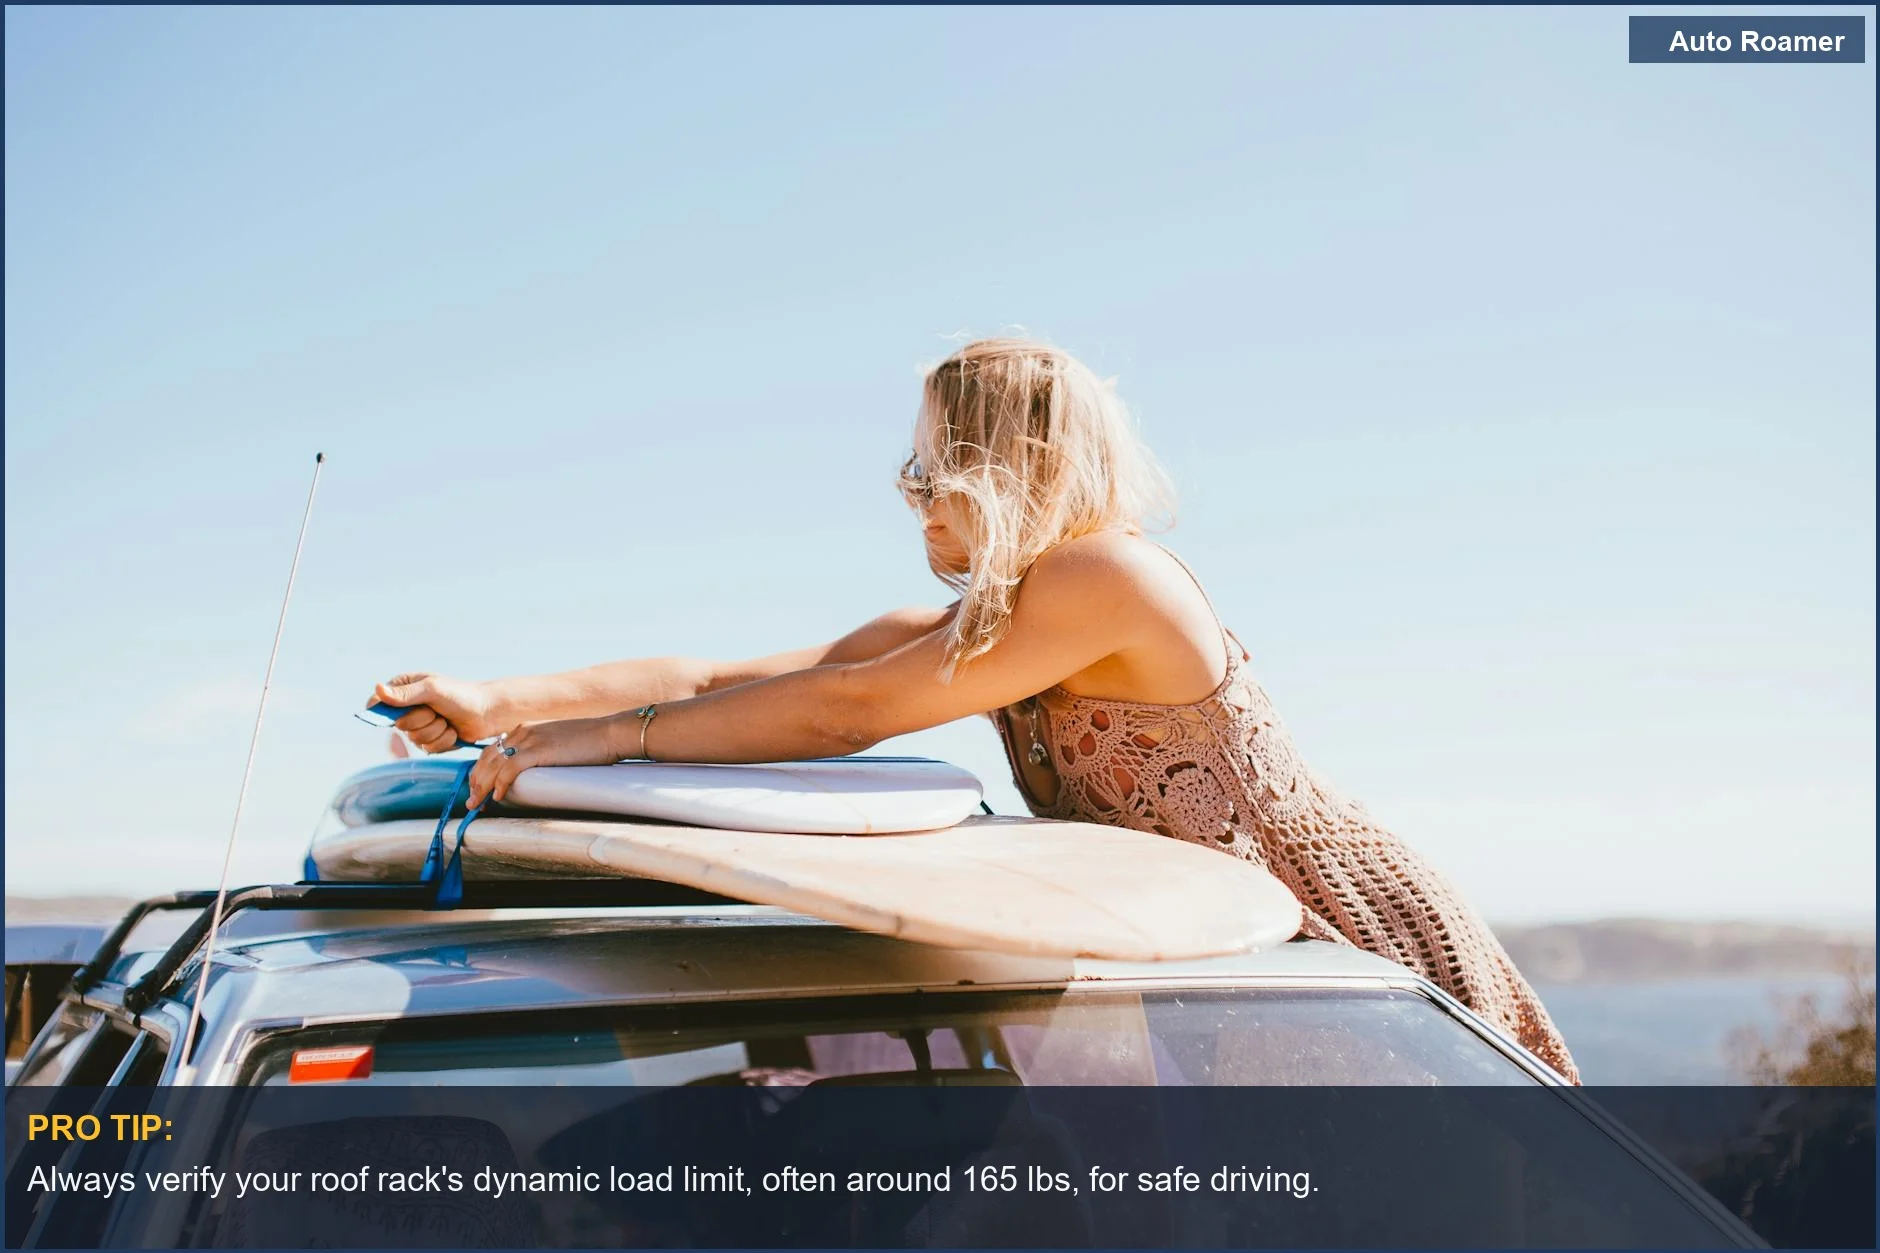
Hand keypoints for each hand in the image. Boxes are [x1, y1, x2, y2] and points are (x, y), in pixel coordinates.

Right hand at [368, 672, 504, 753]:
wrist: (488, 712)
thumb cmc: (462, 694)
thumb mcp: (433, 689)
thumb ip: (406, 694)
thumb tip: (377, 689)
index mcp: (404, 688)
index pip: (377, 704)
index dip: (383, 712)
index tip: (401, 711)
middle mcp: (407, 708)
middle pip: (399, 725)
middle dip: (423, 720)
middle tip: (437, 711)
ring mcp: (418, 726)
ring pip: (415, 739)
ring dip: (436, 731)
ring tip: (448, 720)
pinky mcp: (430, 741)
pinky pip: (428, 749)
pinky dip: (444, 741)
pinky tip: (453, 731)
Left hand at [466, 716, 625, 808]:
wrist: (610, 733)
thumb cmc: (592, 742)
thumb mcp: (559, 743)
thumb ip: (542, 752)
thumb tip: (534, 773)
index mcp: (526, 729)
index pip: (493, 750)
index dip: (482, 770)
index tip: (478, 788)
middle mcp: (523, 731)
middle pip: (488, 758)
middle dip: (476, 781)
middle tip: (471, 801)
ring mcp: (530, 739)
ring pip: (494, 764)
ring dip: (482, 786)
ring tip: (477, 803)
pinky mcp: (540, 750)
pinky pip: (510, 769)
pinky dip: (500, 783)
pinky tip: (497, 796)